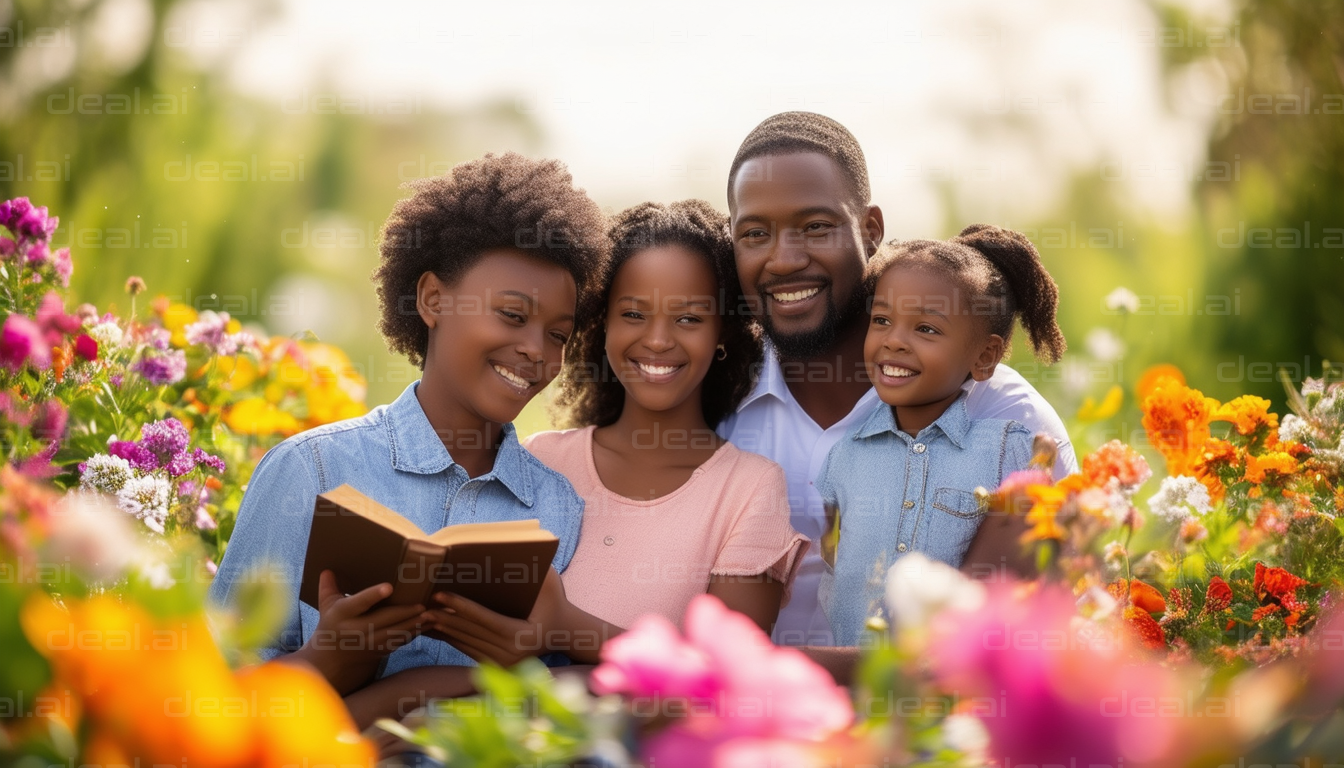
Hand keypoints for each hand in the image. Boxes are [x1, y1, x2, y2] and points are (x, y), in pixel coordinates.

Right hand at [292, 570, 429, 694]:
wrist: (334, 658)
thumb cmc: (332, 623)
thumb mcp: (326, 605)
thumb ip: (328, 587)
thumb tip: (327, 569)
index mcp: (343, 614)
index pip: (359, 603)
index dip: (374, 595)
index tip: (389, 587)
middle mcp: (356, 630)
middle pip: (383, 620)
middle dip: (404, 613)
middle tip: (422, 604)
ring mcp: (370, 642)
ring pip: (395, 633)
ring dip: (414, 624)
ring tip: (431, 614)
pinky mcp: (381, 650)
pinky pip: (400, 642)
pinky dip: (415, 633)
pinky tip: (428, 625)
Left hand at [425, 566, 569, 667]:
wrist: (563, 633)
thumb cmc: (555, 603)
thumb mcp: (552, 584)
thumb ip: (539, 569)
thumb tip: (522, 550)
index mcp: (523, 635)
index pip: (486, 619)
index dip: (461, 607)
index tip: (440, 595)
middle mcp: (512, 654)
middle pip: (471, 633)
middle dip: (445, 618)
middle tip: (422, 604)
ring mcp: (503, 664)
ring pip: (466, 644)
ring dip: (443, 630)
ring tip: (422, 616)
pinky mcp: (496, 666)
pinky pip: (468, 651)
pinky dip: (451, 639)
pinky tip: (436, 628)